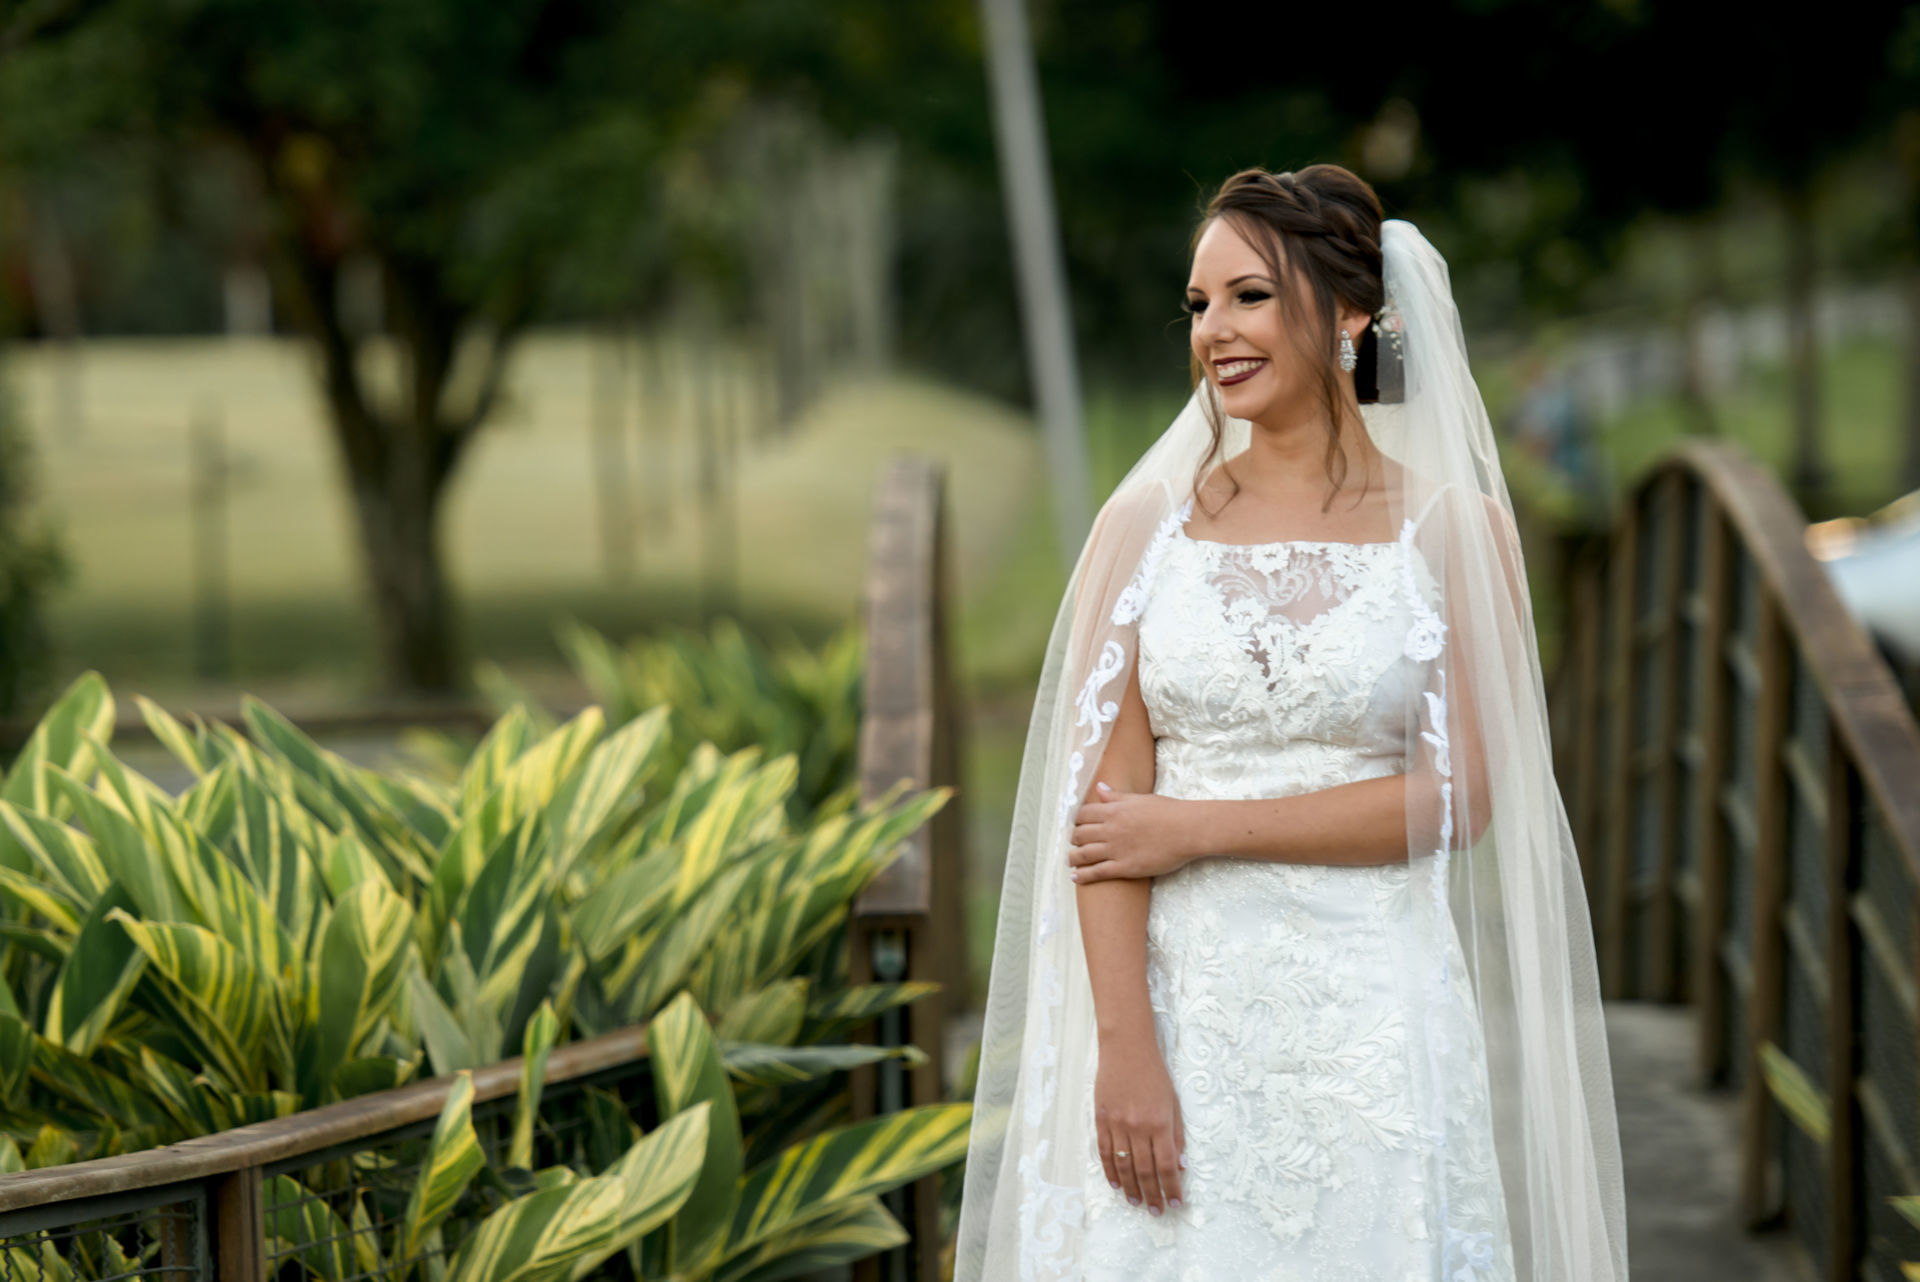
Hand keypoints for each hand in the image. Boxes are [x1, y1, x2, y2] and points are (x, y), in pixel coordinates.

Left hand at [1069, 783, 1194, 882]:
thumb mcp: (1139, 798)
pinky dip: (1083, 875)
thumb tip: (1099, 787)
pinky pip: (1097, 872)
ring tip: (1070, 860)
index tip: (1077, 824)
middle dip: (1074, 839)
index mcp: (1113, 810)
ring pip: (1083, 854)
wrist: (1187, 830)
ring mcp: (1116, 849)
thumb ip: (1116, 795)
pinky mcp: (1125, 867)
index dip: (1077, 820)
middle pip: (1080, 834)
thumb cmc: (1167, 811)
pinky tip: (1075, 877)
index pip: (1083, 814)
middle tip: (1074, 842)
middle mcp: (1110, 829)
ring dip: (1073, 857)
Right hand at [1094, 1033, 1185, 1213]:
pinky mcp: (1101, 1119)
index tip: (1176, 1202)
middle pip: (1145, 1171)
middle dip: (1152, 1195)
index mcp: (1160, 1123)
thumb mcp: (1174, 1103)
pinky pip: (1105, 1152)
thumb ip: (1177, 1135)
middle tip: (1157, 1211)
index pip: (1166, 1165)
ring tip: (1137, 1203)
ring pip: (1124, 1166)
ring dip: (1131, 1188)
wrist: (1126, 1049)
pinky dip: (1111, 1171)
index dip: (1172, 1188)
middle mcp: (1138, 1127)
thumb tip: (1180, 1165)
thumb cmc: (1154, 1074)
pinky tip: (1117, 1184)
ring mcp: (1117, 1124)